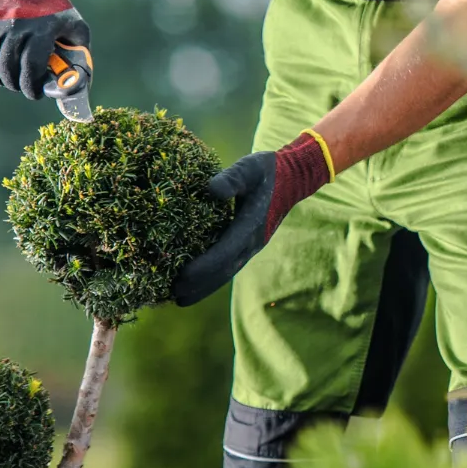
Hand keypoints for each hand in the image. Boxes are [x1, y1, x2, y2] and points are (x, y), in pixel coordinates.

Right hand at [0, 0, 89, 100]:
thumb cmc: (57, 11)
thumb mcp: (76, 29)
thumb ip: (79, 56)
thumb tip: (76, 85)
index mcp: (40, 30)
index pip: (30, 68)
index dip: (31, 87)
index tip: (35, 94)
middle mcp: (14, 27)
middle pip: (7, 69)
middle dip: (15, 85)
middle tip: (22, 86)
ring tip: (8, 80)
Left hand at [171, 132, 334, 305]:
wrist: (293, 178)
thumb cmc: (267, 171)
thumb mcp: (249, 168)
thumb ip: (231, 179)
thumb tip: (209, 189)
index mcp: (251, 225)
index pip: (225, 253)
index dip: (203, 267)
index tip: (181, 276)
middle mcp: (252, 241)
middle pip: (224, 271)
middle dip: (199, 285)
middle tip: (173, 296)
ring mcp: (252, 245)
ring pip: (227, 272)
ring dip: (205, 287)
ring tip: (180, 299)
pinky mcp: (248, 245)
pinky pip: (229, 265)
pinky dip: (212, 277)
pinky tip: (196, 283)